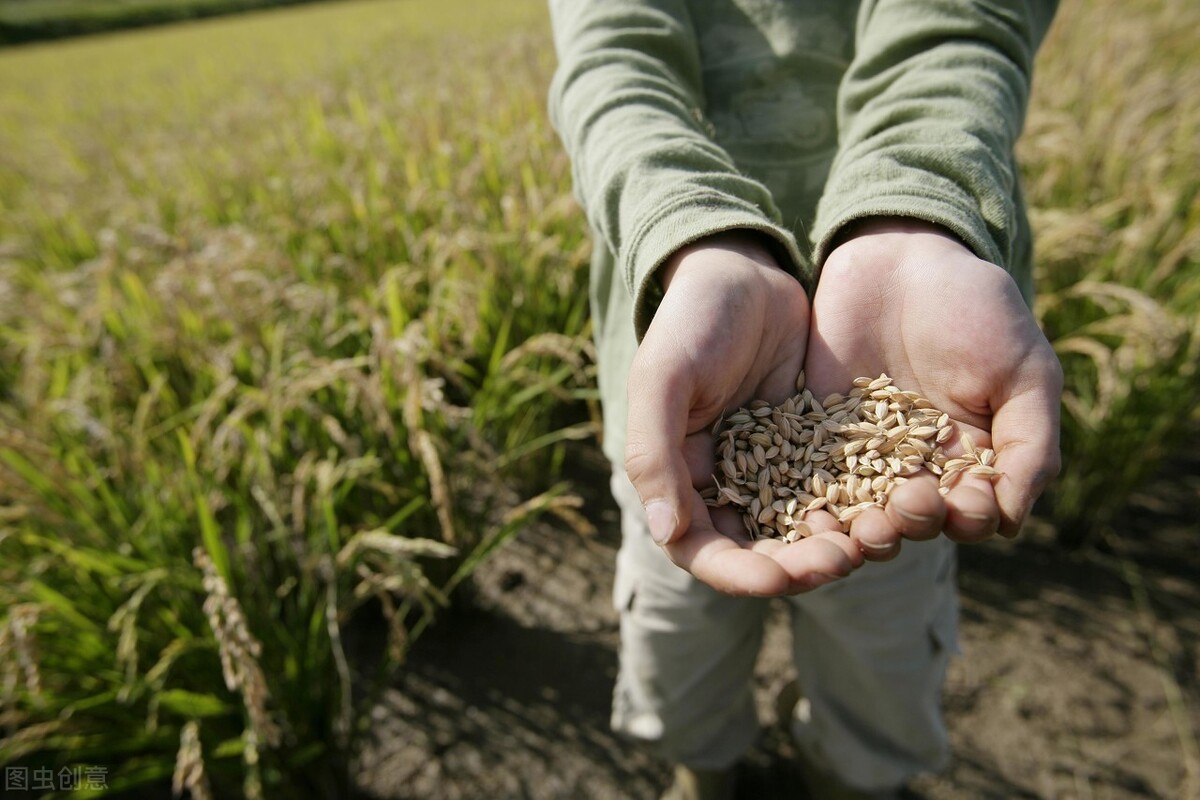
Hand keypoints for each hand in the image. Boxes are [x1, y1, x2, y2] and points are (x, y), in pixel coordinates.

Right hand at [625, 232, 863, 595]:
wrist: (743, 270)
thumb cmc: (690, 320)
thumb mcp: (663, 378)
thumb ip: (654, 452)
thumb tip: (663, 530)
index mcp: (679, 476)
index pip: (702, 549)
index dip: (738, 573)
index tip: (777, 580)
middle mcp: (724, 483)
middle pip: (758, 549)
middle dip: (796, 565)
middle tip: (839, 560)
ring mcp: (770, 467)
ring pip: (802, 527)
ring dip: (832, 542)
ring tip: (868, 540)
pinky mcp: (812, 445)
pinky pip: (836, 487)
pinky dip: (858, 503)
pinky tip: (888, 504)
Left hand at [805, 219, 1062, 558]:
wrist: (901, 260)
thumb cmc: (976, 309)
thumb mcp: (1024, 369)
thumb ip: (1031, 443)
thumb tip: (1013, 522)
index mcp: (971, 460)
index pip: (971, 510)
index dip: (969, 516)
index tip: (965, 506)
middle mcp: (916, 467)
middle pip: (913, 517)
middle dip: (912, 522)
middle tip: (905, 509)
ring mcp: (861, 453)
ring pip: (860, 507)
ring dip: (861, 526)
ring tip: (858, 526)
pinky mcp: (814, 432)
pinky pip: (808, 474)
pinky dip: (809, 498)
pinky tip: (806, 512)